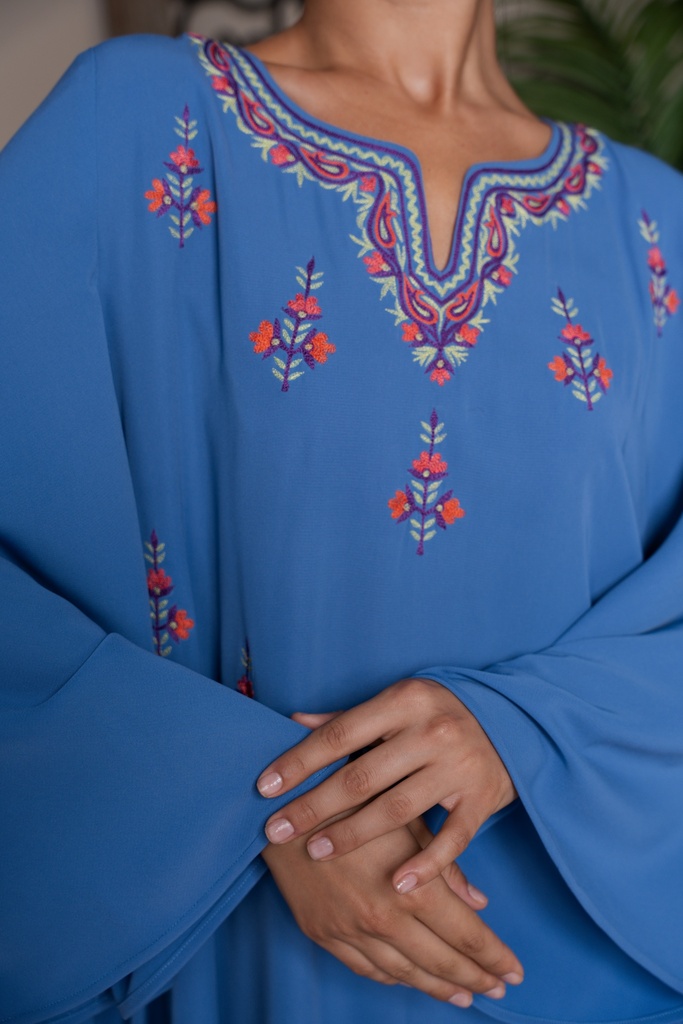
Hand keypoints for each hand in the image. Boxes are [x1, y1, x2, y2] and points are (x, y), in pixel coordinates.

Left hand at [256, 678, 517, 893]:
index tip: (265, 787)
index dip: (300, 761)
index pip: (340, 734)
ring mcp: (458, 766)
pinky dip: (424, 864)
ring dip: (353, 834)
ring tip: (317, 851)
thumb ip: (347, 718)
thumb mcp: (395, 705)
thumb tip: (293, 722)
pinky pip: (452, 839)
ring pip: (398, 809)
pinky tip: (395, 884)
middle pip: (362, 775)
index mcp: (404, 701)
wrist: (512, 723)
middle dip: (315, 805)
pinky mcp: (481, 799)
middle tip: (278, 828)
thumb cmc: (436, 715)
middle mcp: (431, 731)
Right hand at [261, 816, 523, 1006]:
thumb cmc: (348, 798)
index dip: (493, 955)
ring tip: (463, 995)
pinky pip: (366, 968)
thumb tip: (479, 901)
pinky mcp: (323, 933)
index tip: (515, 970)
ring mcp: (349, 931)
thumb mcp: (405, 819)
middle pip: (441, 962)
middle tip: (498, 987)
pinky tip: (410, 979)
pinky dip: (394, 977)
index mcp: (409, 887)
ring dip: (437, 987)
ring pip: (405, 973)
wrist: (276, 807)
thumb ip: (443, 864)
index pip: (465, 935)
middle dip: (475, 977)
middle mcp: (382, 918)